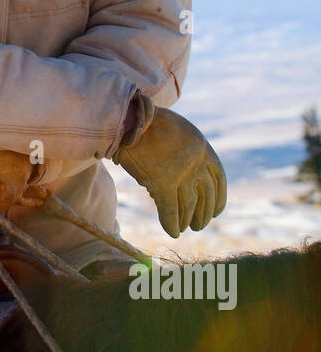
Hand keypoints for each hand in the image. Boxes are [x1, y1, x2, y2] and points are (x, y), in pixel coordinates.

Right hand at [112, 105, 226, 237]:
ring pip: (190, 206)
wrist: (131, 118)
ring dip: (188, 220)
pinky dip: (171, 223)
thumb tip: (186, 174)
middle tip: (199, 226)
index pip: (220, 179)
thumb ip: (186, 151)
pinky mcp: (162, 183)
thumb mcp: (178, 131)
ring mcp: (180, 174)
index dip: (220, 198)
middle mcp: (196, 164)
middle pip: (207, 196)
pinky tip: (173, 233)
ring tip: (187, 229)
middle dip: (204, 213)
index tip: (217, 212)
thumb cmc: (149, 122)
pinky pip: (170, 210)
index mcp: (203, 149)